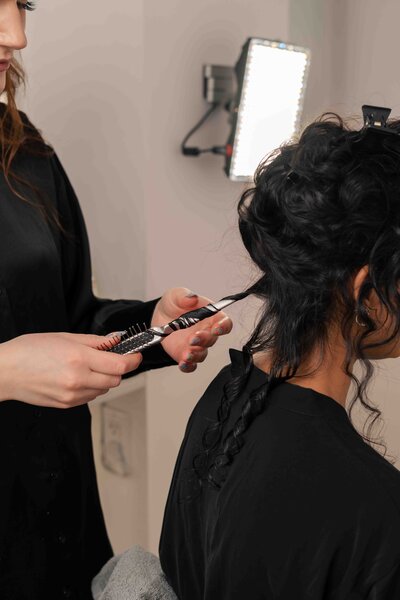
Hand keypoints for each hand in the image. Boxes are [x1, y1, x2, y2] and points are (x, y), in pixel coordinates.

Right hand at [0, 332, 142, 407]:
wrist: (6, 372)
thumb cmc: (30, 350)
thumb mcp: (65, 337)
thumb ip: (96, 341)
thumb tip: (117, 339)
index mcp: (79, 359)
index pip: (120, 365)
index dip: (132, 360)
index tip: (135, 355)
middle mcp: (78, 380)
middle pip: (115, 379)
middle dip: (118, 368)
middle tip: (111, 357)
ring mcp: (73, 395)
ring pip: (104, 389)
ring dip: (104, 378)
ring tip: (88, 366)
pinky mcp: (67, 405)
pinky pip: (90, 396)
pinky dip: (91, 387)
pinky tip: (78, 376)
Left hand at [151, 287, 232, 372]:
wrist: (160, 316)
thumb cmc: (174, 304)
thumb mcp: (176, 295)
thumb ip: (184, 296)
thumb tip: (192, 298)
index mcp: (210, 316)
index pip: (224, 323)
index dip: (223, 327)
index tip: (217, 328)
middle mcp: (206, 332)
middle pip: (212, 340)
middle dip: (204, 340)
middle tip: (193, 338)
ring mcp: (196, 346)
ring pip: (202, 354)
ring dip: (196, 355)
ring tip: (187, 353)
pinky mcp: (184, 355)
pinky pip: (190, 365)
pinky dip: (188, 366)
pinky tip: (183, 363)